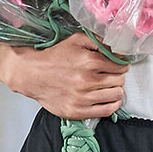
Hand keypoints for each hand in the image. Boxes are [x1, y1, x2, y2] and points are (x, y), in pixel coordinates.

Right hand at [5, 33, 126, 119]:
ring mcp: (83, 98)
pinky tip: (107, 99)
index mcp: (89, 61)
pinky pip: (107, 111)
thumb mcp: (76, 40)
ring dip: (115, 90)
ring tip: (108, 86)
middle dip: (118, 76)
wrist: (31, 74)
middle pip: (120, 81)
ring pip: (116, 95)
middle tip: (110, 75)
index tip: (117, 66)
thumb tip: (118, 49)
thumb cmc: (53, 57)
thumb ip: (98, 42)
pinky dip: (112, 104)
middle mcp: (87, 81)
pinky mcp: (78, 111)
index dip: (121, 65)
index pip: (120, 66)